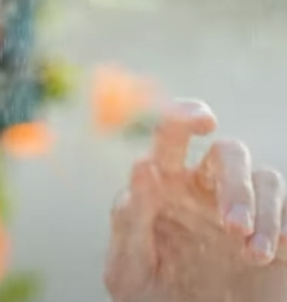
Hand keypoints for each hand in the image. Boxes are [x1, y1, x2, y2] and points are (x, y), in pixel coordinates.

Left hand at [104, 99, 286, 301]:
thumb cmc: (149, 298)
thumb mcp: (128, 267)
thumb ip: (130, 219)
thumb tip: (143, 167)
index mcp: (163, 185)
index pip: (171, 136)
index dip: (185, 115)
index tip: (203, 120)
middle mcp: (204, 188)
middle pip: (230, 153)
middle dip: (235, 184)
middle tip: (233, 226)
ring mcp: (243, 207)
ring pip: (266, 177)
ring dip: (262, 210)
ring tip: (250, 253)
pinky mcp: (275, 233)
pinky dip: (282, 225)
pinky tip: (266, 254)